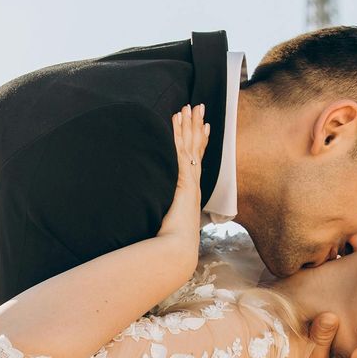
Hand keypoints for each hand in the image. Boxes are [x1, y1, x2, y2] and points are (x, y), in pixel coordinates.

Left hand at [156, 104, 208, 266]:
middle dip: (197, 126)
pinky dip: (179, 134)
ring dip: (189, 125)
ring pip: (191, 146)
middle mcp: (193, 183)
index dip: (200, 141)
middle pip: (197, 148)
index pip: (197, 160)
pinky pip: (181, 151)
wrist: (177, 251)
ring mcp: (190, 181)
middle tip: (199, 106)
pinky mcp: (183, 181)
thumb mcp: (169, 223)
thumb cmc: (172, 243)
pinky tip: (177, 119)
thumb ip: (165, 213)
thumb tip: (153, 211)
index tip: (203, 125)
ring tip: (189, 106)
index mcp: (191, 191)